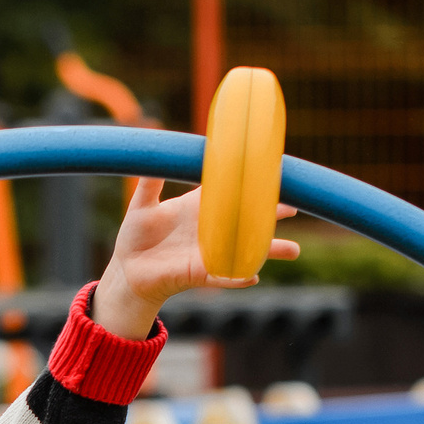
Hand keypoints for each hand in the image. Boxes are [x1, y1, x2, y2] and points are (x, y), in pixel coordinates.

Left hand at [92, 177, 299, 338]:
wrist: (128, 268)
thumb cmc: (135, 235)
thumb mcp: (141, 204)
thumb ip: (150, 182)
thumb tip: (154, 147)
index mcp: (199, 207)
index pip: (230, 192)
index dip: (250, 184)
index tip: (273, 174)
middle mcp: (210, 229)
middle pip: (247, 220)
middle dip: (271, 215)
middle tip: (296, 207)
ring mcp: (208, 252)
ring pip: (245, 250)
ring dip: (267, 251)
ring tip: (293, 251)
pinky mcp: (199, 274)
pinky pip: (223, 276)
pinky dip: (237, 276)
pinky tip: (253, 275)